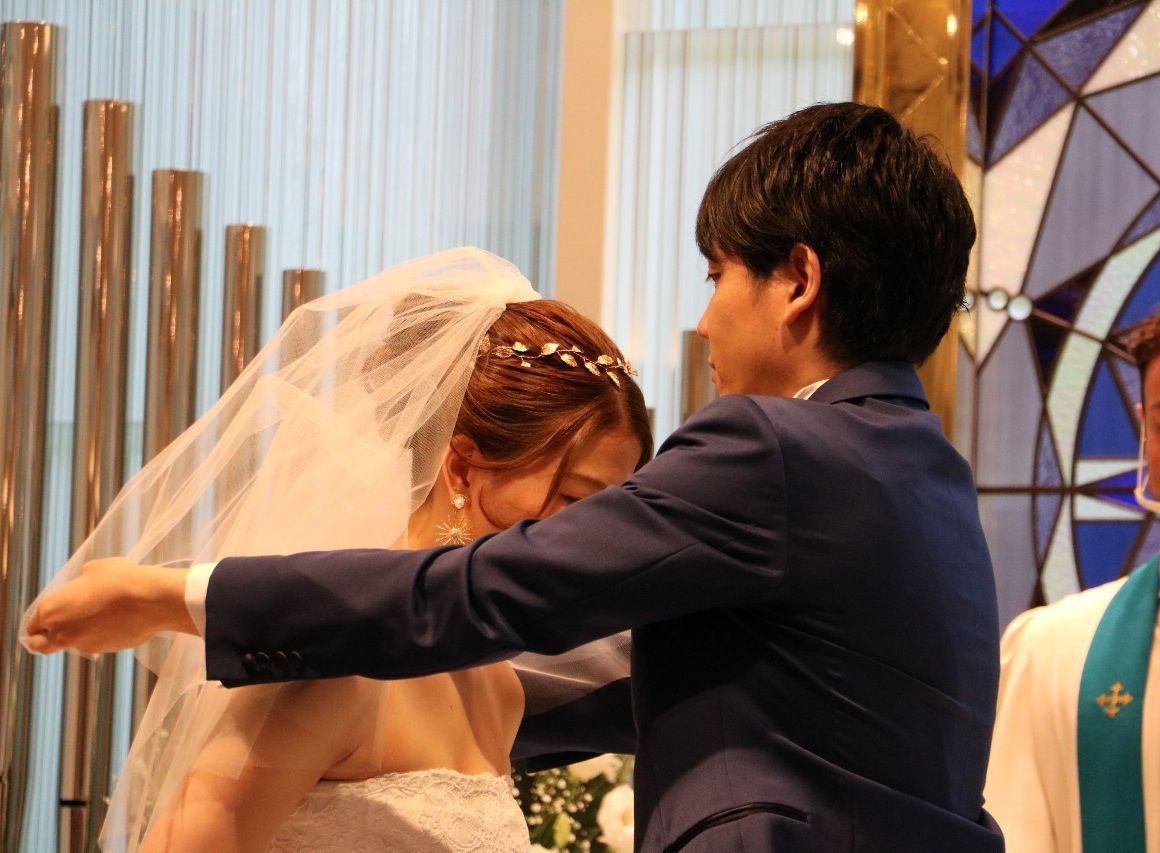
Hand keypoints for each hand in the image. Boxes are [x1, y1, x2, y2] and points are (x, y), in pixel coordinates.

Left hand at [24, 558, 194, 654]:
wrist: (150, 599)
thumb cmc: (120, 579)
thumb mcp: (94, 568)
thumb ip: (80, 581)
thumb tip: (83, 586)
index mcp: (51, 610)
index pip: (31, 625)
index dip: (39, 620)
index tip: (51, 614)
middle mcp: (61, 632)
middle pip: (40, 646)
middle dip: (44, 638)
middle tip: (59, 626)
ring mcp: (84, 644)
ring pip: (72, 644)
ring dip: (78, 634)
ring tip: (100, 615)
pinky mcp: (106, 650)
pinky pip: (97, 643)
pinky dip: (101, 635)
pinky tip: (118, 619)